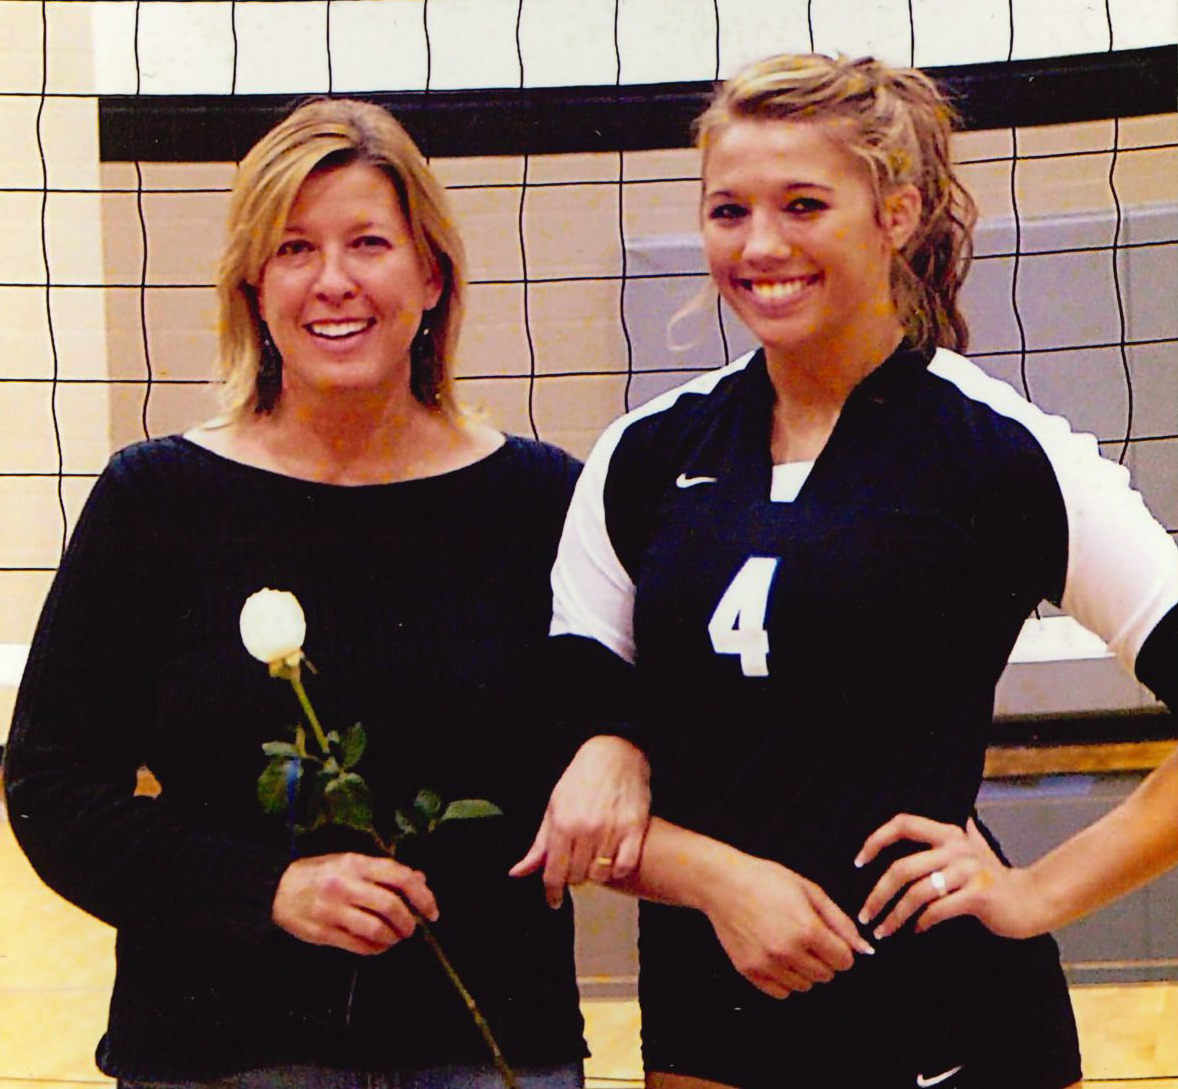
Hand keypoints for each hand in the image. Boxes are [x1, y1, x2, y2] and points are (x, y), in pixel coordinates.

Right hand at [272, 852, 438, 954]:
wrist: (277, 889)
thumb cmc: (319, 873)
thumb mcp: (350, 863)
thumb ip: (384, 871)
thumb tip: (419, 879)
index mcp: (356, 864)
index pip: (399, 877)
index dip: (422, 895)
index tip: (431, 910)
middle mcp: (347, 885)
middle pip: (391, 906)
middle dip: (408, 922)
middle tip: (412, 928)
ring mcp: (334, 910)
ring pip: (376, 929)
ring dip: (393, 938)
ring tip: (395, 938)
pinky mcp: (324, 932)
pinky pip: (359, 945)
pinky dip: (376, 949)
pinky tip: (379, 946)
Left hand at [509, 735, 650, 907]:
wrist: (614, 753)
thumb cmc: (580, 780)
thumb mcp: (553, 808)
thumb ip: (539, 845)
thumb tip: (517, 873)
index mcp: (562, 824)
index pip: (553, 874)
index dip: (552, 894)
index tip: (554, 902)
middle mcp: (586, 829)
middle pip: (577, 878)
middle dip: (574, 878)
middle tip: (577, 866)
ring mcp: (611, 829)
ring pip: (600, 875)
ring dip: (595, 874)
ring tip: (594, 860)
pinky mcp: (634, 827)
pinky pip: (624, 866)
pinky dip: (618, 869)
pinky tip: (613, 861)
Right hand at [700, 853, 872, 998]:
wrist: (723, 883)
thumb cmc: (767, 880)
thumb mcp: (809, 890)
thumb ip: (840, 922)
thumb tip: (864, 948)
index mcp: (806, 928)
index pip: (844, 961)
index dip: (841, 949)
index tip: (828, 937)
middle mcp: (787, 951)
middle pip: (826, 976)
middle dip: (824, 959)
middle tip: (807, 937)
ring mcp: (767, 963)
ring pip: (805, 986)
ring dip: (804, 970)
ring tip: (789, 944)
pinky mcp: (749, 971)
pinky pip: (781, 993)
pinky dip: (784, 979)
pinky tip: (776, 956)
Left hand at [856, 814, 1045, 939]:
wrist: (1031, 901)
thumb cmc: (993, 878)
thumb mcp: (971, 849)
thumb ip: (949, 837)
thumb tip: (926, 824)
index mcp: (948, 832)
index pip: (903, 823)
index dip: (876, 839)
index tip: (858, 862)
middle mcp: (956, 846)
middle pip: (902, 867)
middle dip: (878, 894)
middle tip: (864, 915)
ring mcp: (968, 870)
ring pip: (917, 892)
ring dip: (895, 915)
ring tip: (883, 931)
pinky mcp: (978, 894)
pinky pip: (938, 910)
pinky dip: (922, 922)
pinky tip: (915, 931)